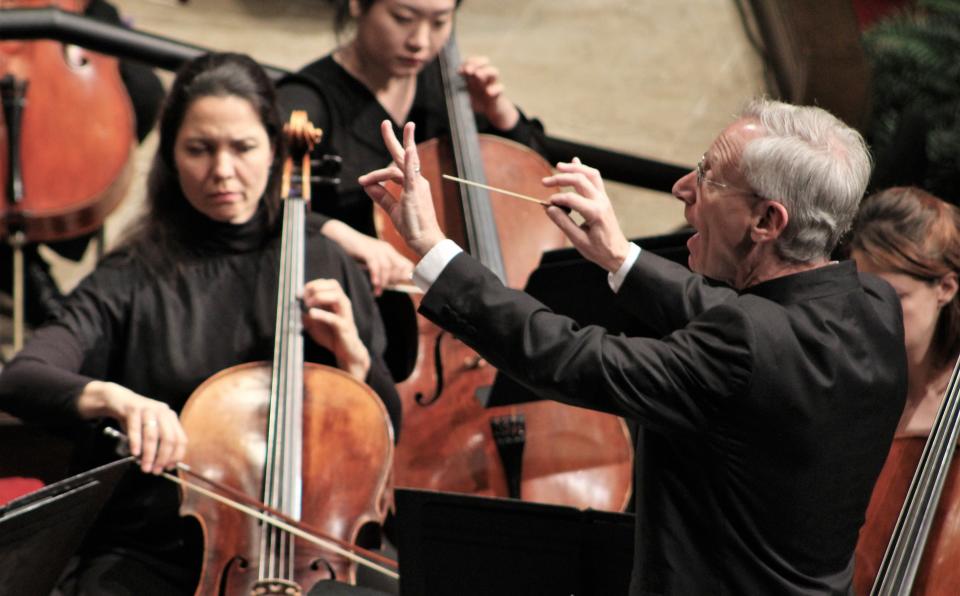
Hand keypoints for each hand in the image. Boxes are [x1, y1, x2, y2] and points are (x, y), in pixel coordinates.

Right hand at [78, 381, 186, 474]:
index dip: (176, 456)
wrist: (119, 401)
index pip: (181, 439)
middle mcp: (164, 412)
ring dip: (149, 454)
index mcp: (171, 418)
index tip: (168, 468)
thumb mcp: (151, 430)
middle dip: (163, 458)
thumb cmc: (137, 420)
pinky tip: (134, 454)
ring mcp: (149, 409)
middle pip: (169, 438)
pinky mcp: (133, 409)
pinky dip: (136, 443)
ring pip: (152, 435)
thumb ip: (157, 445)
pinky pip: (135, 429)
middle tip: (156, 470)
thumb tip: (160, 466)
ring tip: (145, 467)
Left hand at [301, 278, 370, 380]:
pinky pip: (334, 318)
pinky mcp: (344, 327)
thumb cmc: (332, 335)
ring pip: (337, 296)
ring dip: (320, 297)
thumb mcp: (314, 324)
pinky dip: (322, 314)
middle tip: (303, 298)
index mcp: (336, 301)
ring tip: (308, 304)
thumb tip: (296, 307)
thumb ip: (306, 315)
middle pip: (333, 285)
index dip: (312, 284)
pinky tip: (311, 314)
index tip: (299, 293)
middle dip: (316, 288)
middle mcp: (343, 304)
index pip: (327, 283)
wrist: (347, 352)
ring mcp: (345, 314)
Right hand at [321, 220, 413, 294]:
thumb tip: (391, 284)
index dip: (406, 277)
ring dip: (384, 282)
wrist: (340, 236)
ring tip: (377, 291)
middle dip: (395, 281)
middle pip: (400, 267)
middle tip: (385, 289)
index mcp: (389, 251)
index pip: (407, 265)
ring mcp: (377, 249)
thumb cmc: (355, 251)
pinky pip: (375, 266)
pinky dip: (376, 276)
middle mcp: (386, 249)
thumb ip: (381, 270)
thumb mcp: (371, 260)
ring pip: (388, 268)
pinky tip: (374, 284)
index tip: (398, 286)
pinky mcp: (367, 251)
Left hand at [359, 121, 445, 257]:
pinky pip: (411, 174)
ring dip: (382, 165)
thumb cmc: (413, 227)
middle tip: (385, 123)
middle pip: (403, 156)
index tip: (362, 181)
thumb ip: (380, 196)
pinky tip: (409, 148)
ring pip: (396, 167)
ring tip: (376, 148)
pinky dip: (409, 161)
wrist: (425, 241)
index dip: (377, 174)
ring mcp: (417, 185)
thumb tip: (366, 184)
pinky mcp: (415, 192)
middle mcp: (417, 181)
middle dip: (393, 139)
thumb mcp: (392, 210)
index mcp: (413, 185)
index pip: (394, 170)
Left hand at [459, 56, 519, 130]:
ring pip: (494, 72)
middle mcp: (484, 77)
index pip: (472, 62)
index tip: (460, 71)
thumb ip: (458, 88)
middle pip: (484, 62)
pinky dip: (495, 89)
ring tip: (478, 75)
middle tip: (469, 70)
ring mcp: (492, 84)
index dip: (466, 64)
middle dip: (476, 64)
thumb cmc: (476, 101)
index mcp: (474, 75)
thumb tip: (446, 84)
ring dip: (485, 72)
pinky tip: (488, 92)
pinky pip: (500, 88)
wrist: (491, 111)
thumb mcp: (465, 94)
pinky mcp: (499, 94)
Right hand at [542, 158, 630, 272]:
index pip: (571, 198)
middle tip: (545, 182)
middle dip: (561, 178)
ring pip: (590, 174)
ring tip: (559, 166)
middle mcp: (601, 201)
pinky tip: (575, 162)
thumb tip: (549, 208)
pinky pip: (595, 179)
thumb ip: (563, 223)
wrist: (618, 253)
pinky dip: (584, 170)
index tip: (546, 204)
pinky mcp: (603, 198)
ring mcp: (604, 198)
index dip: (556, 199)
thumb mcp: (579, 241)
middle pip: (580, 180)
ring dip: (574, 168)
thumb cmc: (599, 250)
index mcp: (595, 213)